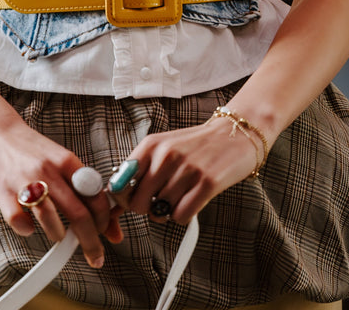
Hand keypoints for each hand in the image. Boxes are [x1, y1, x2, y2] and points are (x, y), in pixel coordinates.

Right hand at [0, 119, 122, 267]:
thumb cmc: (31, 149)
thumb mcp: (60, 159)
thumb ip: (80, 185)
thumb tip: (104, 213)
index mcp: (66, 160)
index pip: (95, 195)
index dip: (104, 219)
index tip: (105, 231)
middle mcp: (48, 170)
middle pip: (78, 214)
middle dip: (91, 241)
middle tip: (96, 256)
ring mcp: (25, 182)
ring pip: (51, 221)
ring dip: (59, 235)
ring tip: (59, 235)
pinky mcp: (3, 193)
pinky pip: (20, 224)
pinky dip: (27, 230)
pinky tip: (29, 225)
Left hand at [108, 116, 259, 224]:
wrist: (234, 134)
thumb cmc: (195, 145)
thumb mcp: (163, 148)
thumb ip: (140, 169)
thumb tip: (114, 199)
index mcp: (151, 145)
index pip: (121, 183)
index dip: (124, 199)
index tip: (133, 201)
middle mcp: (167, 155)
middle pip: (138, 204)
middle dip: (147, 208)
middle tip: (161, 199)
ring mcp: (187, 169)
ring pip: (160, 212)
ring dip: (168, 210)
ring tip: (182, 193)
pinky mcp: (207, 183)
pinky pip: (181, 216)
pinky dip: (184, 214)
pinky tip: (192, 199)